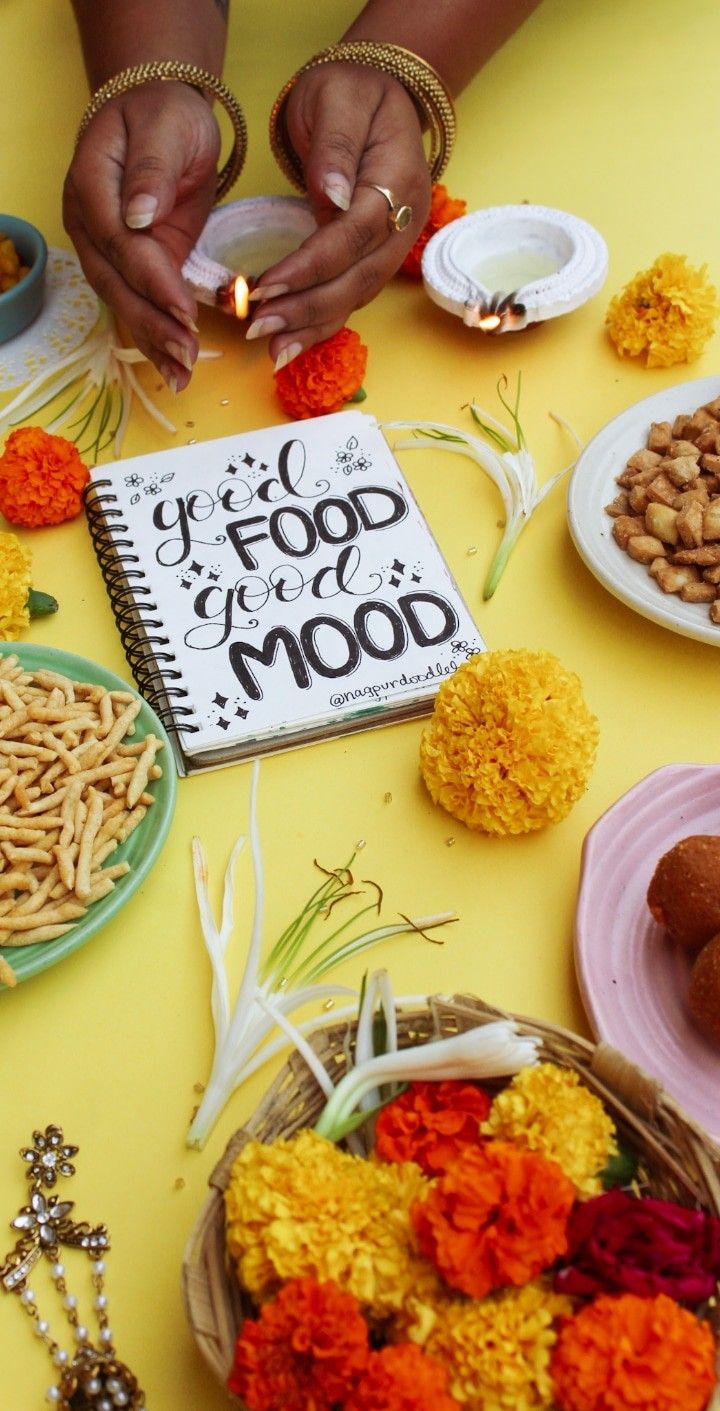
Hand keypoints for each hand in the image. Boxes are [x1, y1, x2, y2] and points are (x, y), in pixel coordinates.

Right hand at [63, 81, 219, 387]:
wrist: (159, 112)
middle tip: (187, 356)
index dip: (152, 280)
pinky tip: (176, 368)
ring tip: (182, 375)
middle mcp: (88, 223)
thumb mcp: (166, 124)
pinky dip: (157, 337)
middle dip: (152, 323)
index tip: (184, 309)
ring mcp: (103, 247)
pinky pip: (138, 303)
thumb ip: (153, 168)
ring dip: (153, 341)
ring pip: (122, 301)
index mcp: (91, 185)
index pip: (120, 242)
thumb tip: (139, 214)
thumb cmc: (164, 113)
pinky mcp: (128, 263)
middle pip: (115, 282)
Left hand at [246, 63, 431, 367]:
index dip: (311, 265)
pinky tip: (290, 346)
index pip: (354, 233)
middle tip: (259, 326)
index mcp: (397, 178)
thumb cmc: (352, 91)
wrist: (378, 95)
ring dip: (312, 326)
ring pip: (356, 296)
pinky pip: (350, 297)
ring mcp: (394, 245)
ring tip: (271, 348)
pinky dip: (320, 324)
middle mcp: (404, 221)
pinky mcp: (375, 258)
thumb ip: (334, 145)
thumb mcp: (337, 96)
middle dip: (307, 307)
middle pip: (358, 277)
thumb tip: (332, 195)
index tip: (267, 285)